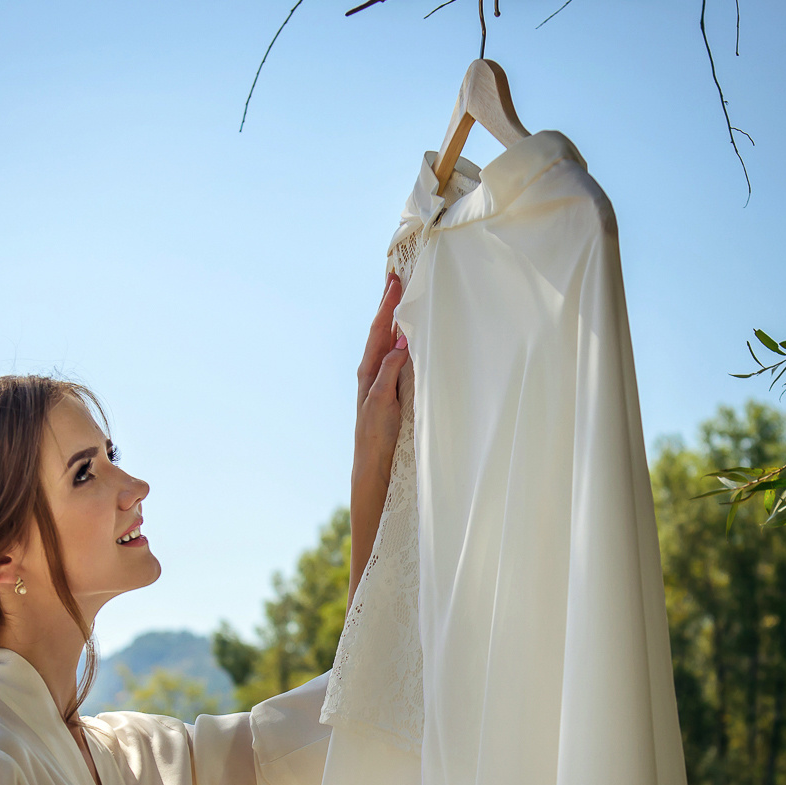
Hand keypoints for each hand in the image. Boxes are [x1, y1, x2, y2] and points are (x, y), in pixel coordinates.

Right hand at [349, 275, 410, 603]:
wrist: (376, 512)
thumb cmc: (401, 472)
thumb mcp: (413, 429)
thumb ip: (412, 395)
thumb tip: (417, 361)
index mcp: (382, 394)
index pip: (387, 345)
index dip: (393, 314)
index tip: (405, 278)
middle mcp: (370, 397)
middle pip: (376, 344)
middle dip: (386, 310)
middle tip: (398, 272)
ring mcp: (368, 412)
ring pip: (375, 363)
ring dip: (383, 330)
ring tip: (396, 294)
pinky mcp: (373, 429)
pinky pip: (379, 395)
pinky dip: (387, 373)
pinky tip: (400, 350)